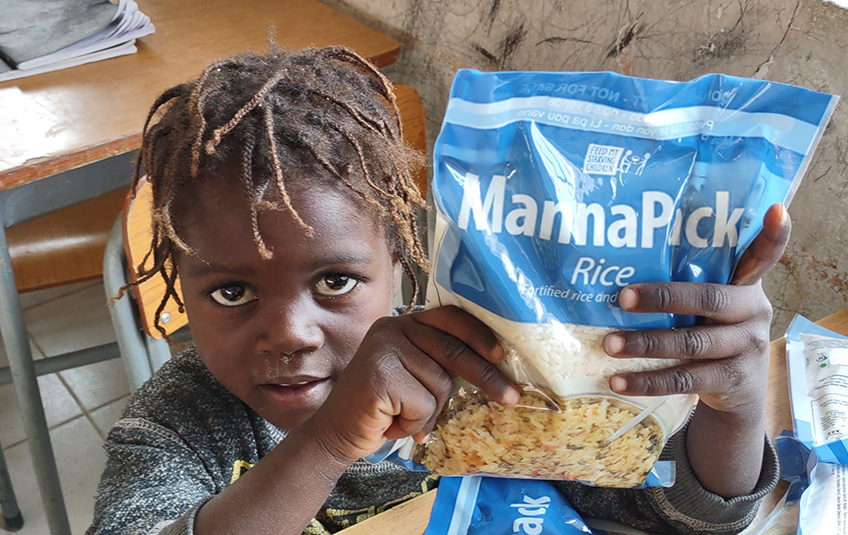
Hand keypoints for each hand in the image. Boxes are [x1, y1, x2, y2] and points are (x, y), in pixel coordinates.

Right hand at [308, 306, 518, 463]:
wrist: (337, 432)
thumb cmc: (382, 408)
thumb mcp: (413, 377)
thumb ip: (437, 363)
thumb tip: (492, 366)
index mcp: (403, 324)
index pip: (449, 317)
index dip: (478, 334)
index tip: (501, 355)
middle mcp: (392, 329)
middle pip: (452, 350)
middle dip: (486, 376)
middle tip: (512, 397)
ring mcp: (384, 349)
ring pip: (440, 384)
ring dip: (429, 412)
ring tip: (405, 417)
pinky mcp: (380, 374)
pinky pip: (423, 403)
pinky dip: (415, 422)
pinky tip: (392, 422)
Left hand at [602, 203, 790, 416]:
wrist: (740, 394)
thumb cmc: (713, 334)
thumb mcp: (711, 309)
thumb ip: (686, 287)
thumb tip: (617, 271)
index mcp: (746, 286)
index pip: (762, 256)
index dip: (772, 235)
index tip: (776, 210)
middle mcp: (753, 313)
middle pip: (708, 299)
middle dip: (661, 298)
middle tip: (622, 298)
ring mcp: (746, 348)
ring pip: (691, 343)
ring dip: (645, 344)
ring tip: (609, 344)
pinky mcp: (732, 381)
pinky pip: (683, 380)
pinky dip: (647, 381)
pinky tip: (618, 381)